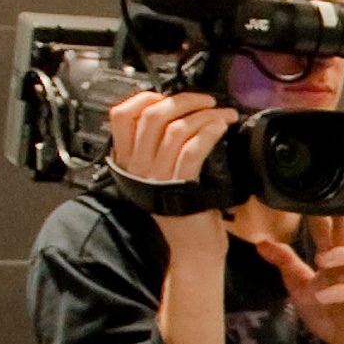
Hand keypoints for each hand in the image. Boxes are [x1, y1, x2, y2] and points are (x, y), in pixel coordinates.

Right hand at [104, 90, 234, 245]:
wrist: (192, 247)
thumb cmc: (183, 211)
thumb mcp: (160, 175)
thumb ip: (156, 148)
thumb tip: (175, 112)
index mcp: (129, 161)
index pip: (120, 116)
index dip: (144, 98)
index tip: (167, 95)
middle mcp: (138, 168)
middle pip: (152, 116)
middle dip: (183, 100)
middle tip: (206, 101)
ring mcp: (157, 178)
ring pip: (176, 129)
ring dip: (205, 115)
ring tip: (223, 115)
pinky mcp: (180, 187)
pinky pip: (193, 149)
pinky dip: (209, 132)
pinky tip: (221, 127)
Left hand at [252, 214, 343, 343]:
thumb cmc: (327, 310)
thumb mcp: (299, 285)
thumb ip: (285, 263)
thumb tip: (260, 242)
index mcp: (333, 258)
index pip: (327, 230)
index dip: (319, 214)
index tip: (306, 195)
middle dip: (342, 220)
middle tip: (330, 206)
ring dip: (343, 255)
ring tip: (322, 258)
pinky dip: (339, 292)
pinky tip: (322, 295)